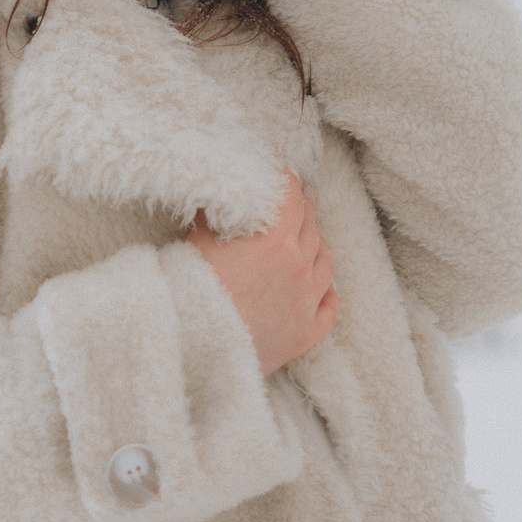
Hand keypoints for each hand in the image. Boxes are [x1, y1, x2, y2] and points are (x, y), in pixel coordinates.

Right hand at [189, 171, 338, 375]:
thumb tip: (223, 193)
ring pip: (325, 262)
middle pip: (312, 226)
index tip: (285, 178)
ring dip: (316, 247)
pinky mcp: (307, 333)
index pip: (295, 198)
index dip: (290, 184)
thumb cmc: (190, 289)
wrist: (195, 344)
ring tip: (304, 241)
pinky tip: (321, 287)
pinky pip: (330, 305)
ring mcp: (307, 301)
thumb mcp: (199, 238)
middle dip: (302, 211)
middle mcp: (300, 266)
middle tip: (293, 204)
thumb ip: (218, 212)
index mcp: (277, 238)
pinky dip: (327, 291)